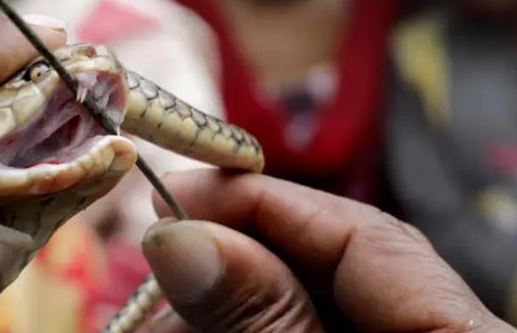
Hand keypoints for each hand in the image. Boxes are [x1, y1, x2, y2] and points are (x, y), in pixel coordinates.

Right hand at [141, 170, 516, 332]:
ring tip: (153, 319)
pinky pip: (301, 331)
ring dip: (214, 312)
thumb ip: (267, 317)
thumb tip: (180, 236)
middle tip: (151, 271)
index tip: (171, 197)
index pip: (364, 234)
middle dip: (226, 264)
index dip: (261, 202)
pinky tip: (187, 332)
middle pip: (324, 268)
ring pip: (298, 305)